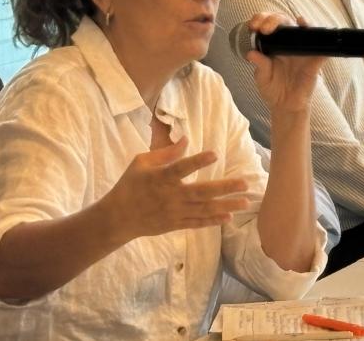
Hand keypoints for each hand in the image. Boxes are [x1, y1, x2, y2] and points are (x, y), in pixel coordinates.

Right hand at [100, 136, 248, 241]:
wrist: (117, 218)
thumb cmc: (130, 185)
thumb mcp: (141, 163)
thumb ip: (165, 153)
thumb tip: (186, 140)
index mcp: (160, 178)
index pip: (181, 168)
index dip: (197, 161)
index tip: (215, 154)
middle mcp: (170, 196)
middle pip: (201, 192)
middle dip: (224, 188)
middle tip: (245, 184)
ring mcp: (174, 212)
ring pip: (204, 210)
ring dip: (226, 206)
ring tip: (246, 202)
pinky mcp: (175, 224)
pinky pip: (197, 223)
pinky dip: (213, 221)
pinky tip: (229, 217)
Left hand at [244, 12, 324, 115]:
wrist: (285, 106)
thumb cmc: (273, 90)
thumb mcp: (262, 77)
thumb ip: (260, 65)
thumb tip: (251, 53)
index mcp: (274, 45)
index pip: (269, 25)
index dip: (261, 20)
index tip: (253, 26)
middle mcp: (289, 44)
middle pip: (285, 22)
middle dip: (274, 19)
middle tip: (265, 28)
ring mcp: (303, 52)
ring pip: (305, 30)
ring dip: (303, 22)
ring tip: (297, 21)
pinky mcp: (314, 62)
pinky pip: (321, 49)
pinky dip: (321, 39)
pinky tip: (315, 35)